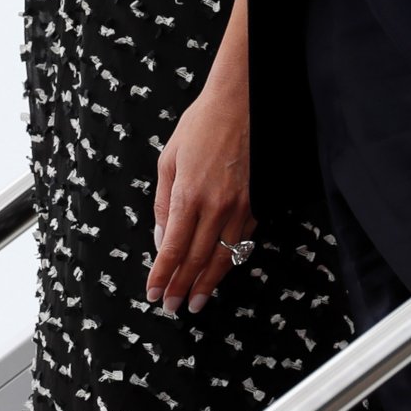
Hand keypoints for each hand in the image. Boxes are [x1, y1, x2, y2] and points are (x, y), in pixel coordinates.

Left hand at [147, 73, 254, 315]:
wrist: (242, 104)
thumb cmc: (201, 126)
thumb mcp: (168, 159)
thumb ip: (163, 203)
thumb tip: (162, 239)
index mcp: (188, 195)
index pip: (172, 248)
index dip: (162, 275)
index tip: (154, 294)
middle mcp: (215, 207)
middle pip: (197, 260)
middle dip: (182, 287)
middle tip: (172, 306)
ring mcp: (239, 208)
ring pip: (223, 258)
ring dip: (208, 284)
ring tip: (196, 302)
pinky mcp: (257, 205)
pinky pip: (241, 242)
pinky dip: (229, 262)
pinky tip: (219, 271)